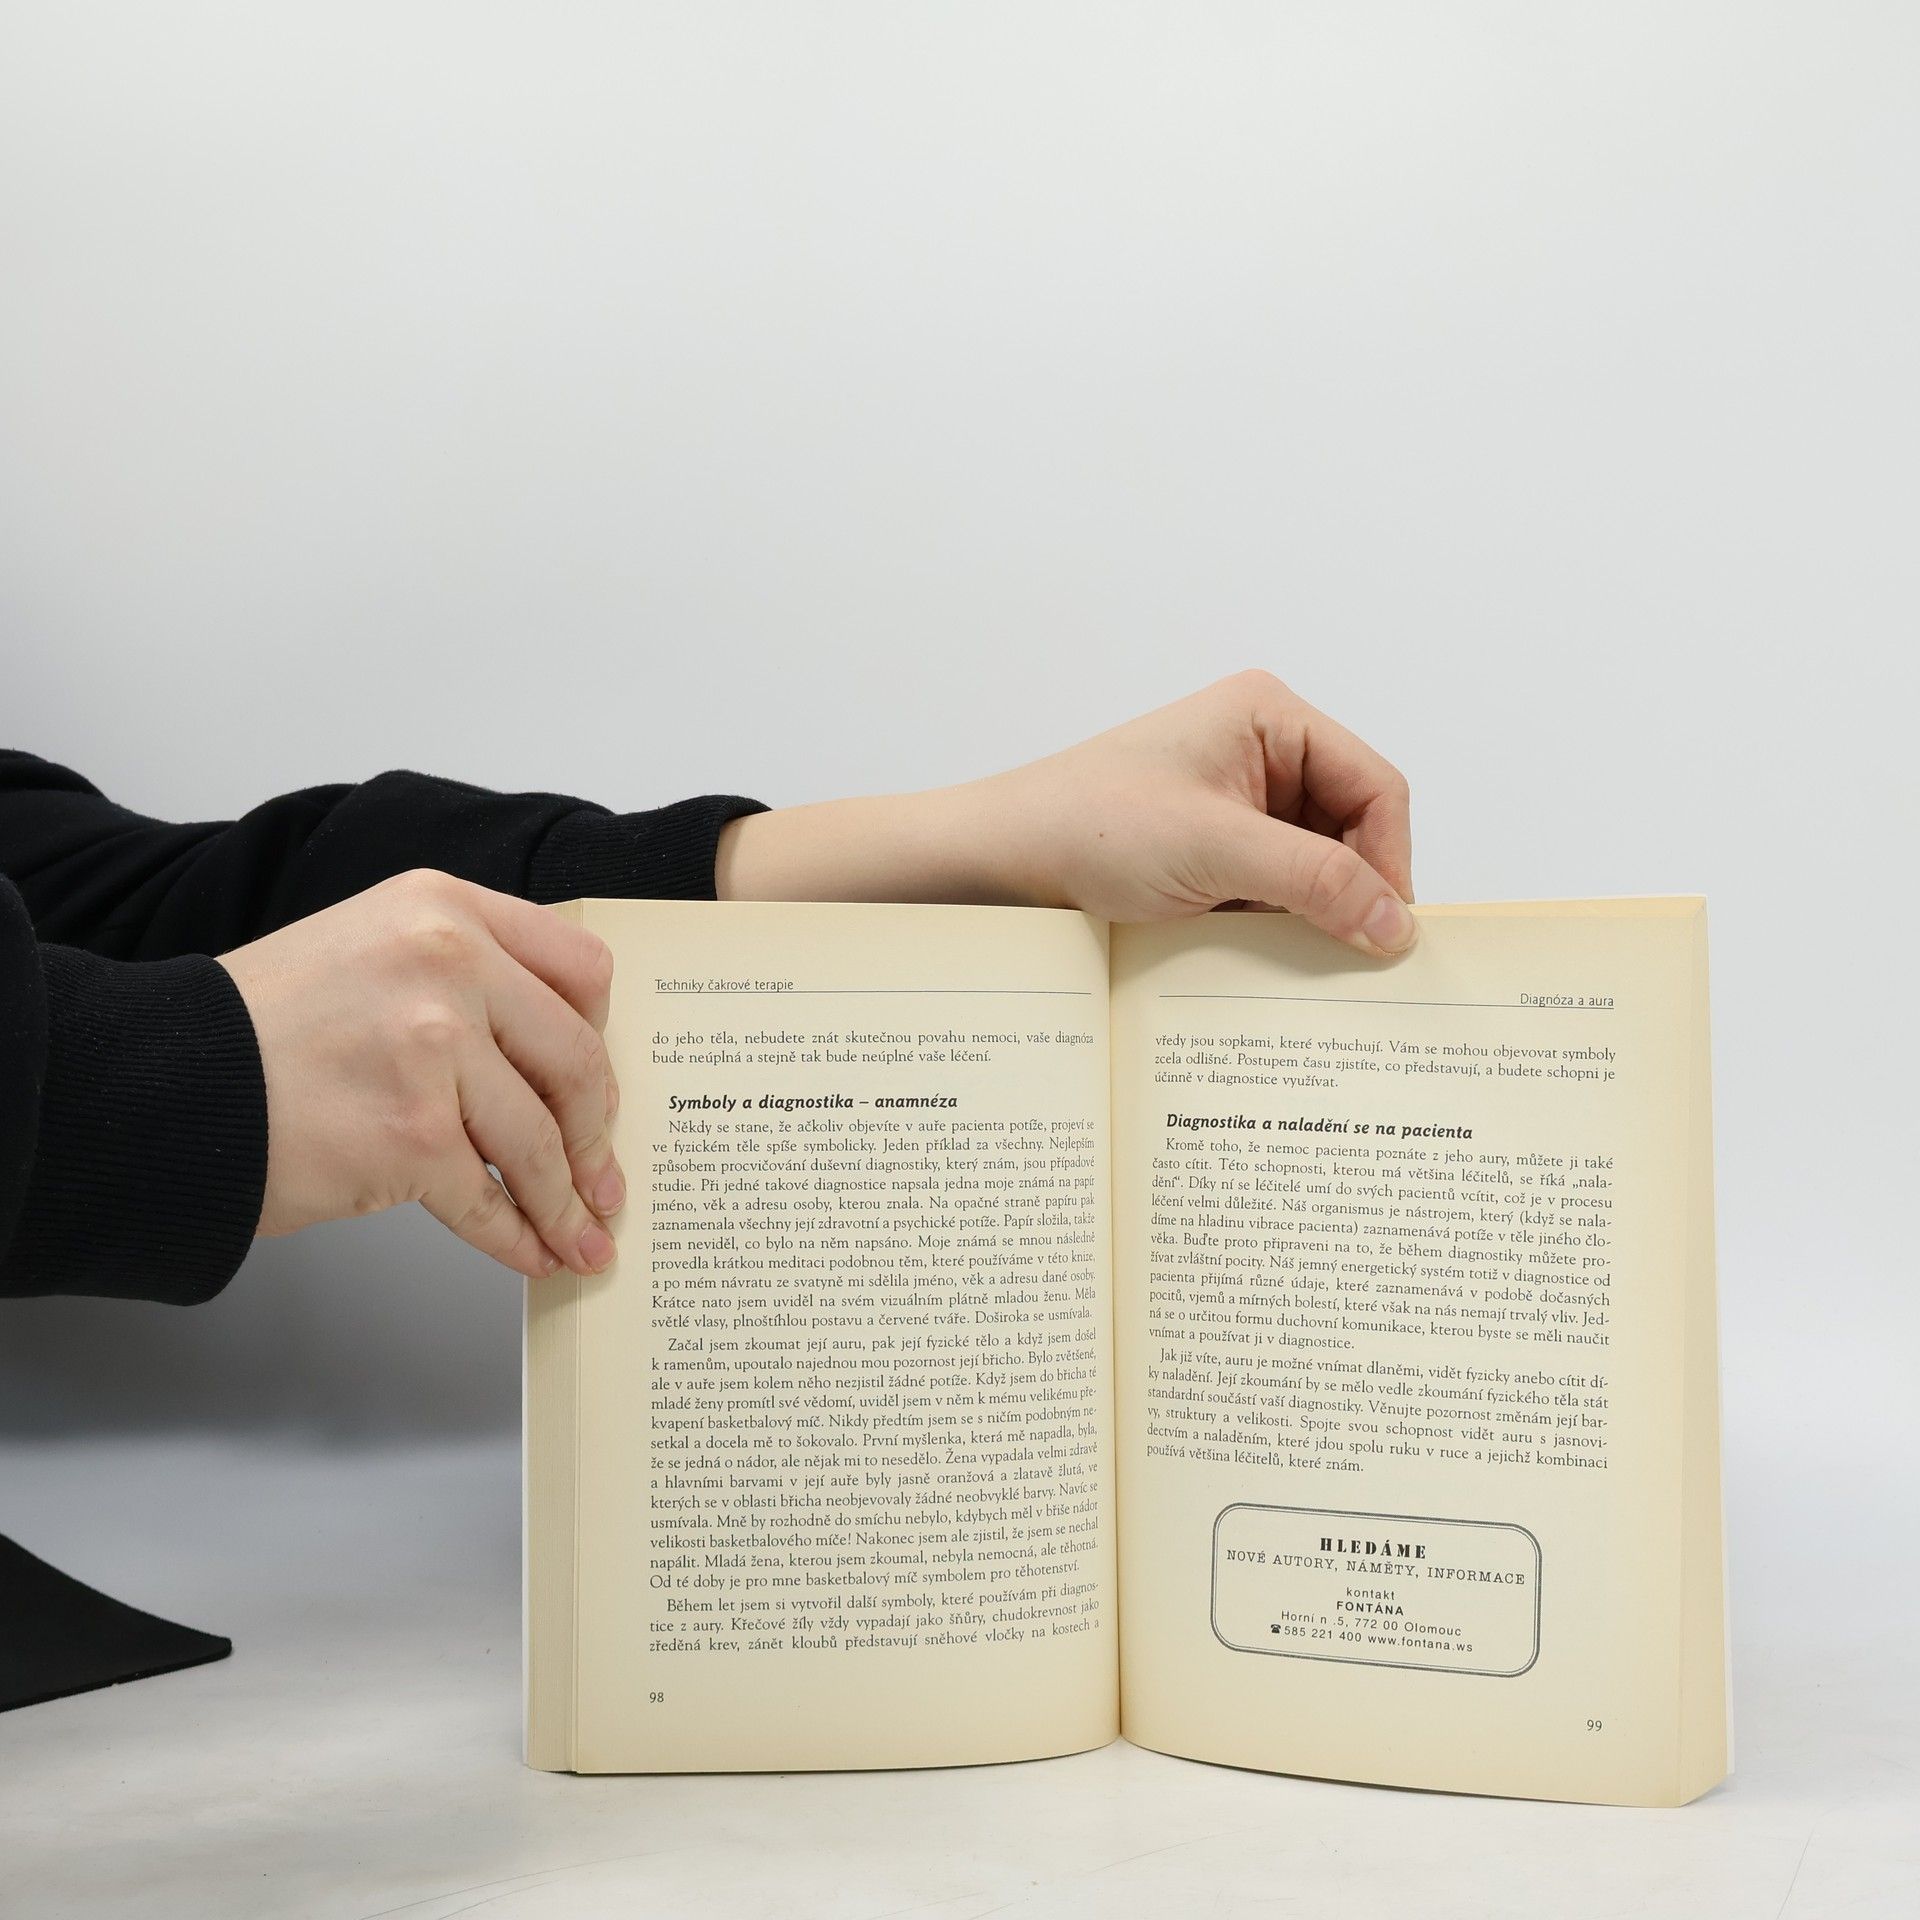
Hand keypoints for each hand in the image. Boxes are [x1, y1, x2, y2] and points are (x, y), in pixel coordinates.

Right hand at [218, 871, 623, 1277]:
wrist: (164, 1083)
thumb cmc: (261, 1027)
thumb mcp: (371, 949)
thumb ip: (461, 977)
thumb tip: (548, 1062)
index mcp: (445, 908)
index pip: (579, 965)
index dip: (602, 1034)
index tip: (602, 1083)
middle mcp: (448, 962)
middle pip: (576, 1058)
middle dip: (597, 1133)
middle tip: (605, 1178)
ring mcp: (433, 1047)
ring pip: (540, 1141)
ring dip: (567, 1202)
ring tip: (581, 1237)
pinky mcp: (412, 1134)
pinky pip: (489, 1200)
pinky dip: (518, 1237)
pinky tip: (532, 1253)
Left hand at [715, 670, 1416, 956]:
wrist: (992, 863)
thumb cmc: (1087, 827)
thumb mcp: (1214, 850)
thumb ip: (1313, 880)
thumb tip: (1397, 927)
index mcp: (1270, 716)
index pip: (1376, 787)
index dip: (1388, 860)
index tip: (1384, 932)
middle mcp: (1260, 752)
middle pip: (1352, 832)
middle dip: (1351, 893)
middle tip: (1351, 962)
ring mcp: (1234, 807)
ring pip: (1314, 871)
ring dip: (1310, 917)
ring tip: (1297, 965)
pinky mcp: (1209, 856)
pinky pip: (1272, 895)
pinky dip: (1275, 929)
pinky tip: (1259, 963)